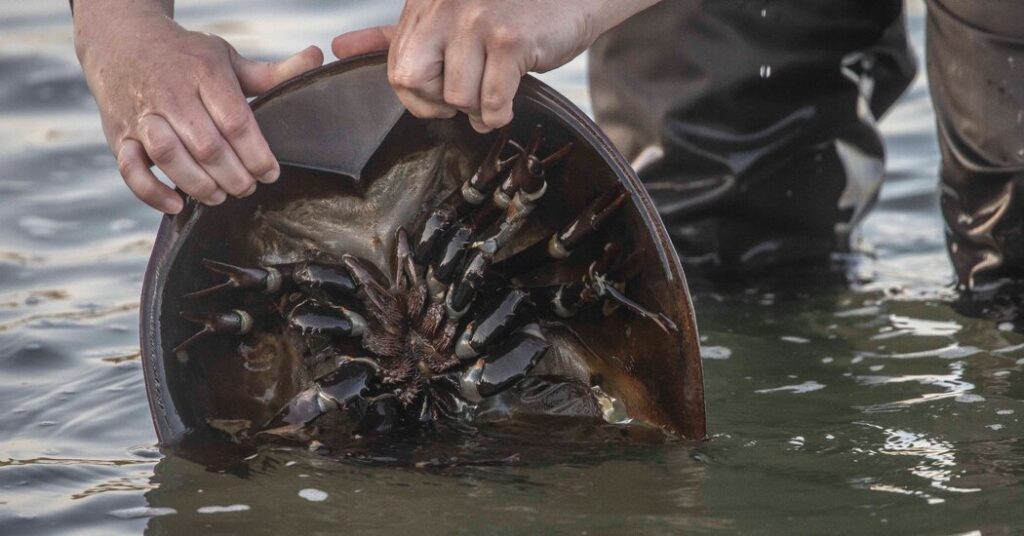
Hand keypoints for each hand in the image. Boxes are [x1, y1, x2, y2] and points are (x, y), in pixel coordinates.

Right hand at [75, 6, 322, 212]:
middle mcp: (171, 93)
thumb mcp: (227, 59)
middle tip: (248, 187)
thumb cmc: (186, 57)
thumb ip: (272, 72)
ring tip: (220, 195)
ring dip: (199, 185)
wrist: (122, 41)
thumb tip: (317, 58)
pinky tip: (178, 204)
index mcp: (204, 73)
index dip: (257, 153)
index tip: (271, 173)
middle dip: (234, 176)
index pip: (235, 120)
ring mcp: (142, 115)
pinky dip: (152, 192)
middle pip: (207, 145)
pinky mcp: (118, 135)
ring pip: (169, 157)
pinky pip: (129, 169)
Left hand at [331, 0, 657, 132]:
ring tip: (496, 90)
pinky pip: (491, 104)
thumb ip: (394, 33)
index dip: (420, 92)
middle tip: (466, 97)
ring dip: (478, 108)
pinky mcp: (510, 41)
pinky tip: (512, 96)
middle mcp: (444, 8)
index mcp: (425, 4)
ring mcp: (477, 22)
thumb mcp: (447, 12)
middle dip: (438, 103)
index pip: (396, 67)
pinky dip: (501, 113)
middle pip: (411, 82)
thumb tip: (339, 47)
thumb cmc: (514, 6)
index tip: (445, 90)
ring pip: (455, 98)